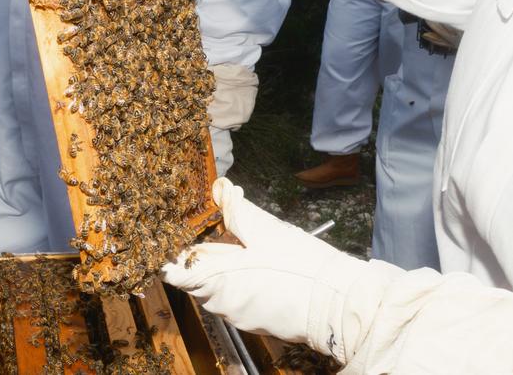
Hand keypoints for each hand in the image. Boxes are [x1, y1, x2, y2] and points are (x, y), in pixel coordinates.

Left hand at [162, 178, 368, 362]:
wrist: (340, 305)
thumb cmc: (303, 267)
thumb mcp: (267, 231)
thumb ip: (238, 211)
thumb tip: (223, 188)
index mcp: (218, 281)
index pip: (176, 273)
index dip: (172, 256)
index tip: (176, 241)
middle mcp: (223, 305)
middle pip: (197, 279)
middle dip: (204, 257)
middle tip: (220, 236)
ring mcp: (240, 317)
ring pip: (218, 290)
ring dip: (224, 270)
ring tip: (245, 250)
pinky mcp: (257, 324)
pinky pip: (238, 301)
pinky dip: (241, 284)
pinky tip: (260, 269)